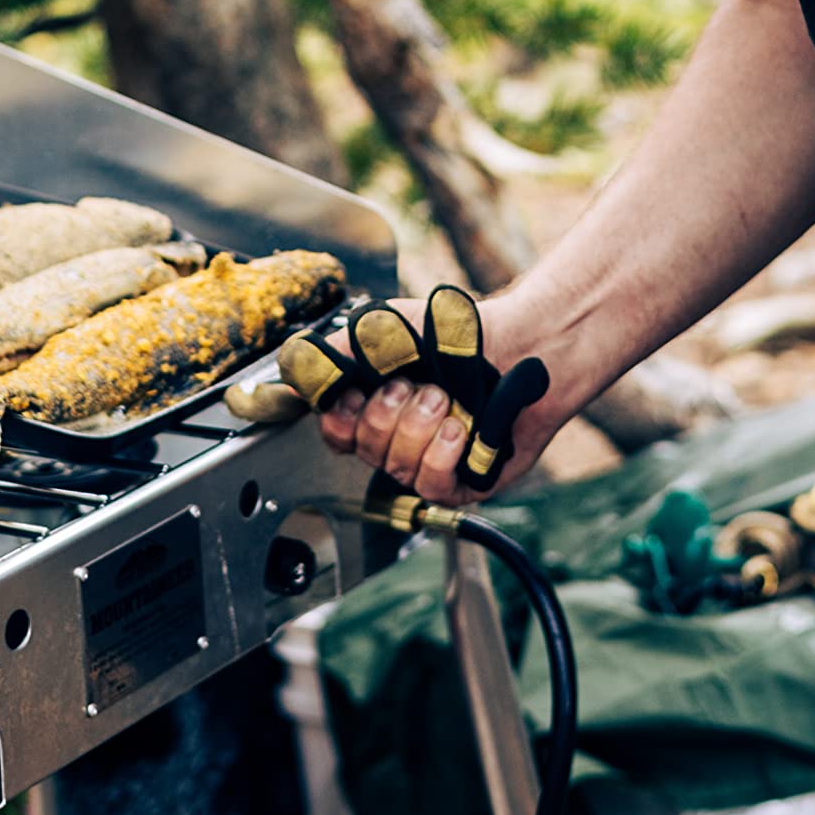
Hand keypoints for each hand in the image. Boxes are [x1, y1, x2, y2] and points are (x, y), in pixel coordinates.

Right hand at [317, 289, 578, 503]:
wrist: (520, 347)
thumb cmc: (458, 336)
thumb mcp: (388, 329)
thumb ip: (338, 349)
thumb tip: (293, 369)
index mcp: (375, 405)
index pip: (334, 429)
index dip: (340, 414)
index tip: (356, 389)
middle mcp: (397, 438)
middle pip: (359, 447)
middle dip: (386, 412)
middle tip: (415, 385)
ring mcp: (427, 463)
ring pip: (394, 466)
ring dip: (420, 425)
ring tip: (446, 399)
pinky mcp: (460, 484)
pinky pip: (429, 484)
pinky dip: (443, 451)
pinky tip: (460, 428)